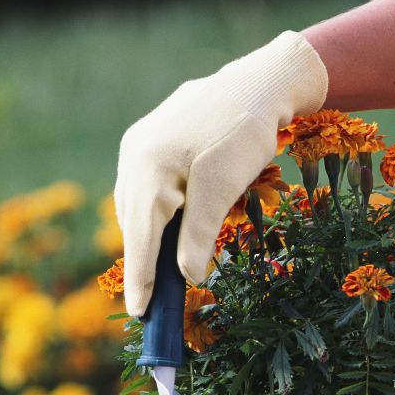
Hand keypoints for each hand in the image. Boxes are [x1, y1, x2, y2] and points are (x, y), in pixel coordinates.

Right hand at [114, 31, 327, 316]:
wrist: (260, 81)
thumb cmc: (242, 133)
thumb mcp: (223, 188)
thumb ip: (200, 234)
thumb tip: (187, 277)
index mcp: (147, 168)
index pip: (140, 236)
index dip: (140, 278)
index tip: (140, 313)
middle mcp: (134, 155)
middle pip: (134, 223)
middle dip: (143, 261)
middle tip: (155, 299)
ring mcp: (140, 144)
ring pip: (138, 205)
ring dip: (150, 237)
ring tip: (161, 270)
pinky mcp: (152, 139)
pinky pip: (146, 187)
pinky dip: (157, 213)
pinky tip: (169, 226)